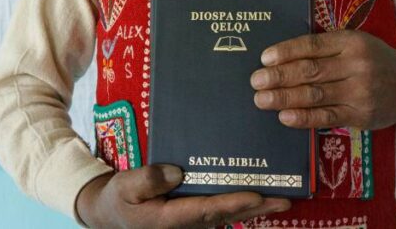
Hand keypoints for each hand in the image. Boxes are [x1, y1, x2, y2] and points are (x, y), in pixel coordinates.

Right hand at [75, 164, 290, 228]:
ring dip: (254, 207)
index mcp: (169, 218)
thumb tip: (178, 172)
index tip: (257, 195)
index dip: (233, 204)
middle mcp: (186, 223)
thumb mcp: (125, 186)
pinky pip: (219, 209)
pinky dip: (240, 203)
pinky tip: (257, 193)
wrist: (110, 214)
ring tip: (282, 198)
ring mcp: (190, 221)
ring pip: (226, 214)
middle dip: (257, 208)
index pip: (206, 210)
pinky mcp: (192, 216)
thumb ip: (148, 179)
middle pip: (226, 215)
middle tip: (286, 200)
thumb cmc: (118, 199)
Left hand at [250, 30, 395, 129]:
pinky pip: (326, 117)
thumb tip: (281, 56)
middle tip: (255, 81)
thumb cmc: (373, 60)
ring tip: (261, 99)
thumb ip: (325, 47)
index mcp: (351, 42)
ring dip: (284, 98)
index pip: (312, 45)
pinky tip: (284, 117)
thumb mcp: (354, 43)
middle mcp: (356, 66)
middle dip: (279, 76)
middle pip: (310, 71)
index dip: (287, 52)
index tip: (264, 58)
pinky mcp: (359, 115)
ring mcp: (359, 92)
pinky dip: (303, 117)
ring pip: (315, 95)